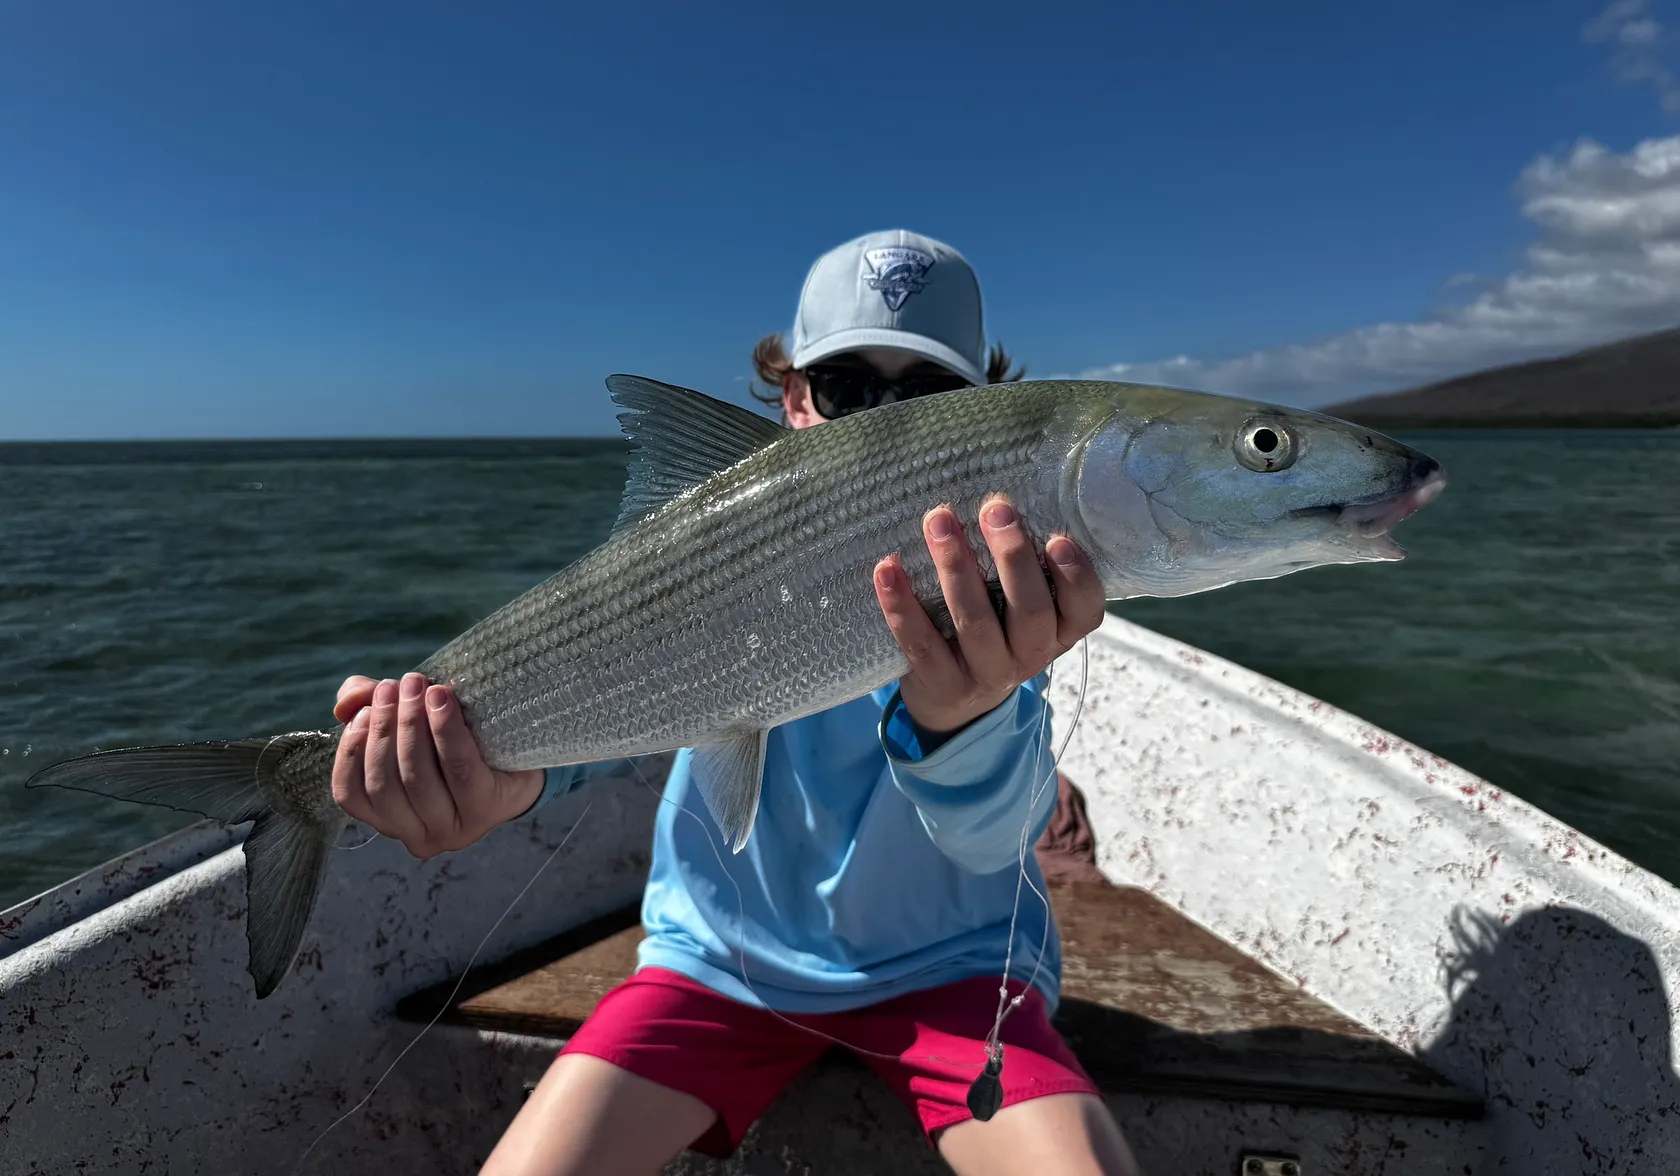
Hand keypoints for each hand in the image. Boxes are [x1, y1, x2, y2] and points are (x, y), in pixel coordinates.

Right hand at [330, 672, 544, 859]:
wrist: (519, 755)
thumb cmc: (453, 741)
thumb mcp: (405, 722)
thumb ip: (367, 708)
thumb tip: (345, 705)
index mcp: (388, 820)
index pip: (351, 794)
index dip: (351, 750)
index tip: (363, 711)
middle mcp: (417, 837)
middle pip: (384, 783)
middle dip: (385, 729)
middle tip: (394, 685)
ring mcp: (453, 829)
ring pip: (417, 778)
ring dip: (411, 725)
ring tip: (416, 685)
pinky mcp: (486, 809)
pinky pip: (459, 769)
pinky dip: (445, 731)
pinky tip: (442, 699)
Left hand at [872, 496, 1105, 741]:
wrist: (957, 702)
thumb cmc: (997, 630)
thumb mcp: (1023, 608)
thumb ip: (1025, 568)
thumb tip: (1001, 499)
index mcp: (1059, 632)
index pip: (1085, 610)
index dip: (1076, 577)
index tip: (1057, 538)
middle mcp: (1030, 656)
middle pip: (1030, 612)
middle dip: (1012, 558)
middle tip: (995, 509)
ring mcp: (986, 674)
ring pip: (974, 622)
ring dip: (956, 567)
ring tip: (939, 521)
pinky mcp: (941, 683)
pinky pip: (920, 643)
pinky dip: (902, 604)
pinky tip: (887, 568)